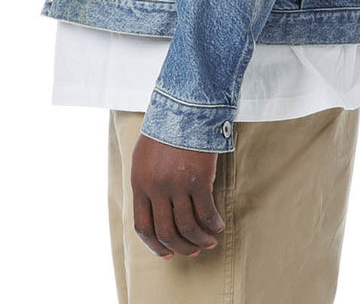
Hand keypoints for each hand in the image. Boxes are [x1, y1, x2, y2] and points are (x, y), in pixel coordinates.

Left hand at [130, 132, 226, 258]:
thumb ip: (146, 181)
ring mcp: (177, 185)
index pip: (143, 227)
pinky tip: (219, 224)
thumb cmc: (166, 128)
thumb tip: (154, 208)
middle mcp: (156, 188)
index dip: (156, 246)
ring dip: (201, 239)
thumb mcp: (144, 155)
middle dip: (181, 247)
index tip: (167, 253)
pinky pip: (207, 212)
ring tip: (210, 241)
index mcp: (139, 183)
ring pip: (188, 227)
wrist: (184, 106)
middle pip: (166, 233)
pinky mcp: (198, 179)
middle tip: (193, 251)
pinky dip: (214, 223)